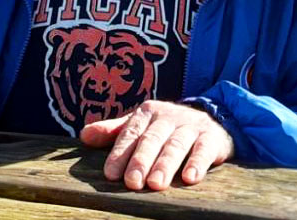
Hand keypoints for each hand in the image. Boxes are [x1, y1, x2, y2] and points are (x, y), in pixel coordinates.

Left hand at [80, 100, 233, 190]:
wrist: (210, 119)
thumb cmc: (166, 128)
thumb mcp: (140, 125)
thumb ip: (114, 132)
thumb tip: (84, 136)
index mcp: (147, 113)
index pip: (131, 134)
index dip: (120, 153)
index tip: (111, 174)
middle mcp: (168, 117)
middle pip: (152, 139)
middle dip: (141, 161)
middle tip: (132, 182)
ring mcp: (190, 126)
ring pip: (176, 145)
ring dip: (165, 165)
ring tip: (156, 184)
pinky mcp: (211, 137)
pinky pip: (204, 149)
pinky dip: (197, 163)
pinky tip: (190, 178)